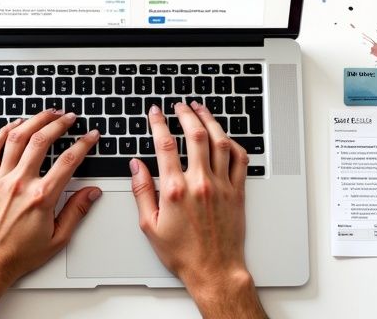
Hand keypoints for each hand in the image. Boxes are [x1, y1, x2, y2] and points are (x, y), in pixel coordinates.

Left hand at [0, 109, 101, 318]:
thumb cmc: (20, 254)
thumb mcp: (58, 238)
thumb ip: (77, 211)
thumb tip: (92, 193)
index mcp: (42, 197)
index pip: (68, 161)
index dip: (84, 144)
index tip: (91, 136)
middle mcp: (21, 184)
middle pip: (42, 141)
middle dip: (59, 124)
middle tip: (69, 118)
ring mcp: (2, 180)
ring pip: (18, 138)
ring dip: (34, 121)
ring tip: (47, 113)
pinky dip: (3, 133)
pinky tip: (15, 125)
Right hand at [129, 102, 265, 318]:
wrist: (214, 270)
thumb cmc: (183, 253)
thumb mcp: (150, 226)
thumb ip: (142, 191)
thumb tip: (136, 166)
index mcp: (175, 190)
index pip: (165, 145)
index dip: (159, 124)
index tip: (155, 113)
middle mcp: (200, 183)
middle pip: (195, 135)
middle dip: (186, 114)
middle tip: (179, 105)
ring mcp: (222, 185)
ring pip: (219, 142)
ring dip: (209, 121)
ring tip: (201, 110)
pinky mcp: (237, 191)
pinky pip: (239, 159)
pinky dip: (233, 143)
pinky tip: (224, 136)